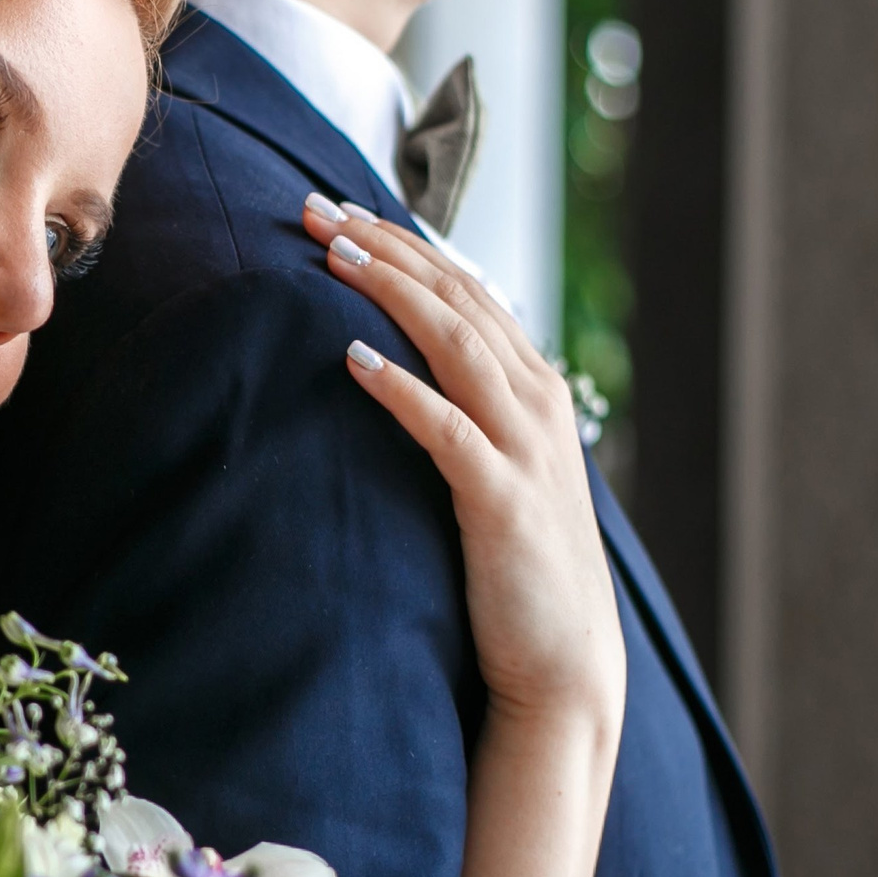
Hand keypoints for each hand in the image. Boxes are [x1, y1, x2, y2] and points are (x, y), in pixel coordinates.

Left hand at [300, 195, 621, 724]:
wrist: (562, 668)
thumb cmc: (515, 571)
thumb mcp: (494, 472)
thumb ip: (462, 413)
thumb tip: (395, 362)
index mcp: (535, 391)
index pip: (465, 290)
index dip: (402, 245)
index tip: (336, 211)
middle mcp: (538, 405)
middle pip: (457, 298)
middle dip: (385, 247)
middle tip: (315, 209)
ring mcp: (527, 451)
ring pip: (456, 344)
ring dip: (390, 292)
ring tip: (331, 256)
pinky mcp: (503, 502)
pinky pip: (448, 430)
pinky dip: (402, 388)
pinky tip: (353, 360)